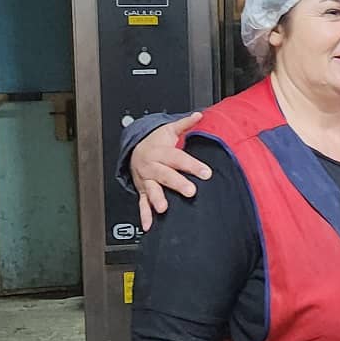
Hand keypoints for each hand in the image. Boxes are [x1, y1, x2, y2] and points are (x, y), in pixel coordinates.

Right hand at [132, 113, 209, 230]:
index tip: (206, 173)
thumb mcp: (167, 130)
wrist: (132, 150)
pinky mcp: (142, 191)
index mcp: (160, 152)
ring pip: (151, 189)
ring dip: (156, 199)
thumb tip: (199, 115)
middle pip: (165, 174)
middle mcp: (151, 166)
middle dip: (177, 183)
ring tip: (163, 208)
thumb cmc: (155, 142)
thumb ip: (184, 124)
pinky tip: (149, 225)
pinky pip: (142, 203)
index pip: (178, 158)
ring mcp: (146, 179)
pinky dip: (144, 215)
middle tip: (190, 191)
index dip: (192, 165)